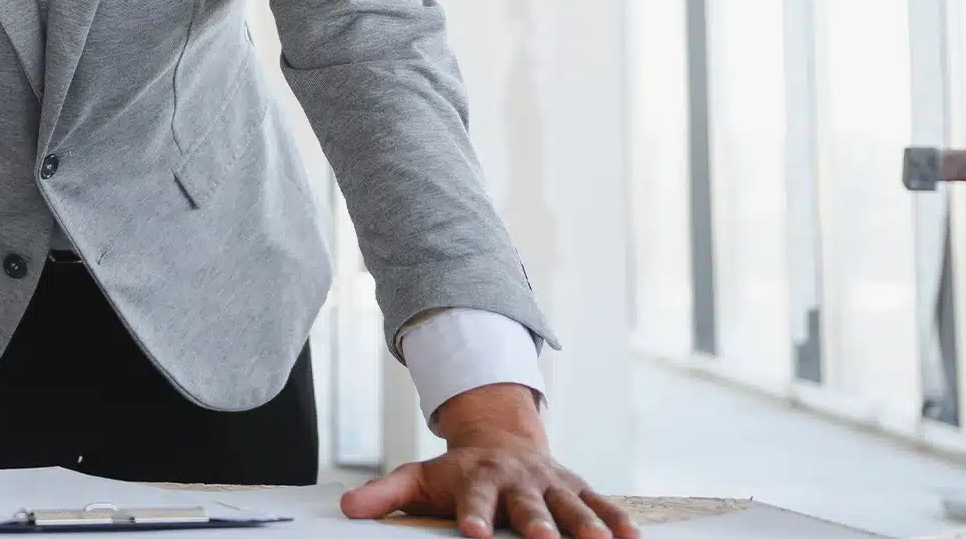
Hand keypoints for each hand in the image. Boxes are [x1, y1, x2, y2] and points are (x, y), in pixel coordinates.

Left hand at [339, 384, 638, 538]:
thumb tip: (347, 507)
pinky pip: (601, 505)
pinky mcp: (577, 487)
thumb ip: (385, 493)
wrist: (501, 436)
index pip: (473, 502)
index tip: (473, 535)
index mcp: (477, 479)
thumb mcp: (418, 476)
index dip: (474, 518)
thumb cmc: (457, 470)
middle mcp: (517, 480)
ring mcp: (551, 483)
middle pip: (529, 506)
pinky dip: (617, 521)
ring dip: (587, 527)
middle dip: (539, 525)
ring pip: (572, 506)